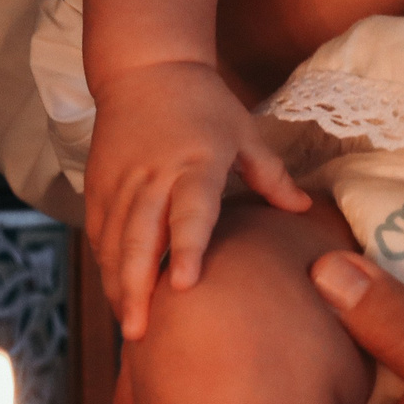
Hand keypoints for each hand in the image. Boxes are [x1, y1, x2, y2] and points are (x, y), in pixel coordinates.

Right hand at [82, 61, 308, 339]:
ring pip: (114, 243)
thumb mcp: (244, 132)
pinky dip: (106, 266)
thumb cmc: (203, 103)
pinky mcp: (98, 185)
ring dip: (120, 286)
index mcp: (195, 163)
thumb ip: (272, 175)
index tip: (185, 287)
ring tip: (131, 328)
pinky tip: (118, 295)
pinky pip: (99, 234)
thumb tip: (305, 211)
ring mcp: (121, 182)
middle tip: (142, 334)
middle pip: (140, 238)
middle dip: (138, 288)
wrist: (146, 68)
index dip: (188, 249)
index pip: (190, 212)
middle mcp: (153, 176)